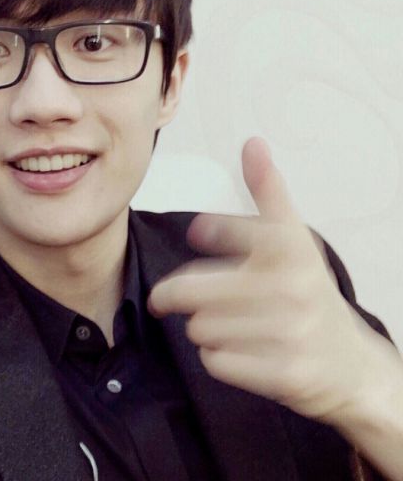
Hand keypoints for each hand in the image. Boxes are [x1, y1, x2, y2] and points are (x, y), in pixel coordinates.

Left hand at [148, 137, 395, 424]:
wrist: (349, 365)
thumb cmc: (308, 294)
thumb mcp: (293, 238)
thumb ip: (268, 191)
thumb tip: (253, 142)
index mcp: (292, 247)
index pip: (222, 229)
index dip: (207, 232)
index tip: (199, 234)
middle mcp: (293, 287)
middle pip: (191, 289)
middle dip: (175, 294)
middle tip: (167, 296)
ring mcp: (291, 332)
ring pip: (200, 326)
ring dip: (200, 326)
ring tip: (221, 322)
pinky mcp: (285, 374)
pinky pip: (215, 360)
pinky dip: (216, 356)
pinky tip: (235, 350)